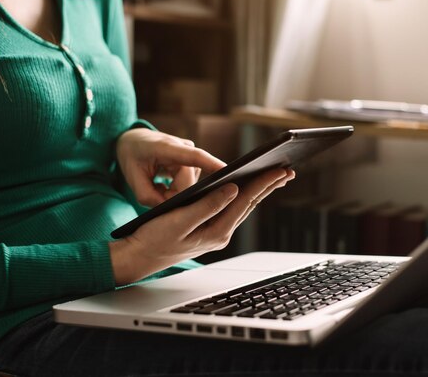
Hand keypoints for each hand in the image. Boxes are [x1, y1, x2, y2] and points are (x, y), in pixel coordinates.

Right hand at [109, 167, 295, 284]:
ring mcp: (217, 234)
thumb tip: (233, 190)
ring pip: (243, 207)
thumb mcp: (179, 220)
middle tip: (287, 170)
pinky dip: (244, 196)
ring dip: (260, 191)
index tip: (278, 170)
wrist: (140, 257)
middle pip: (250, 204)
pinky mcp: (211, 230)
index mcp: (216, 232)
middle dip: (269, 186)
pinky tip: (250, 188)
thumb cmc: (154, 238)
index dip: (263, 183)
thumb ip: (207, 206)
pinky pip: (233, 210)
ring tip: (276, 177)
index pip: (245, 201)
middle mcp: (221, 235)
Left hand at [116, 128, 225, 206]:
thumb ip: (147, 197)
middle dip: (172, 196)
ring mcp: (191, 154)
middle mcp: (184, 148)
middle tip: (154, 193)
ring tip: (158, 184)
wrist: (134, 141)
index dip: (211, 164)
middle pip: (188, 183)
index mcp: (167, 147)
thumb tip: (170, 209)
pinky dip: (176, 189)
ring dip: (174, 192)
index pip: (193, 156)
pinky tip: (165, 184)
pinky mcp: (194, 161)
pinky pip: (190, 183)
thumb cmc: (133, 157)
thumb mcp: (132, 178)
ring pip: (189, 185)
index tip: (227, 171)